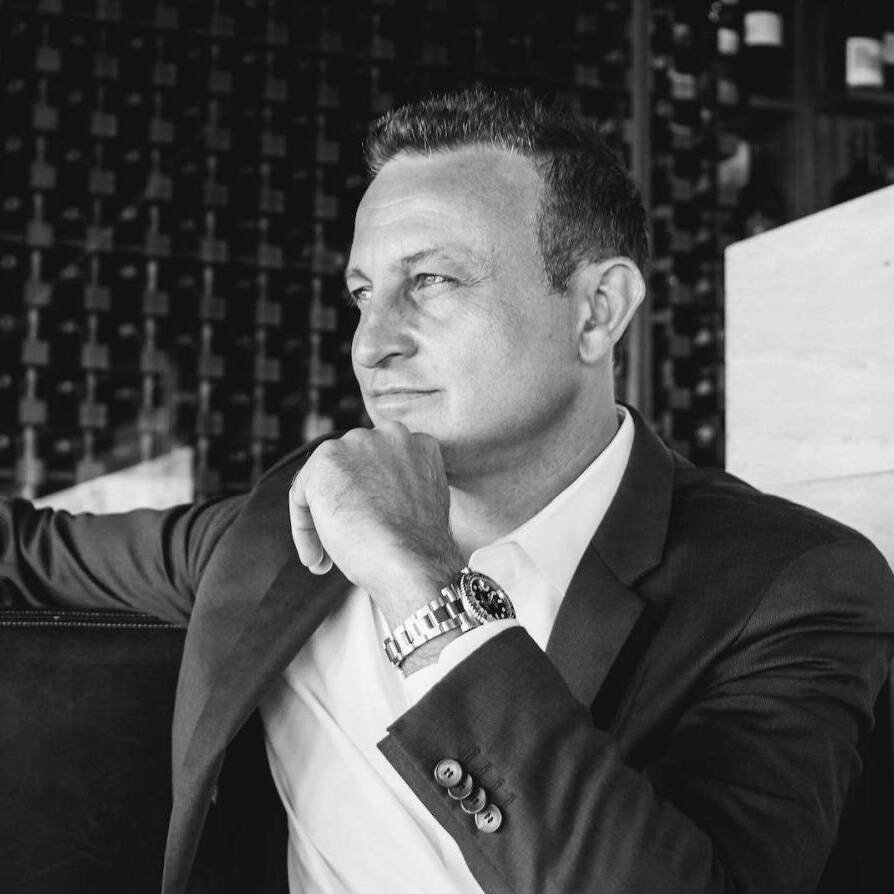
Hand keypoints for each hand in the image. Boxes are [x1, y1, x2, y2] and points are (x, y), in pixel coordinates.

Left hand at [288, 422, 464, 630]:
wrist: (411, 562)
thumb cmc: (419, 549)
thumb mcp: (419, 506)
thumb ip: (399, 489)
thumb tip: (371, 503)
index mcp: (419, 445)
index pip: (381, 466)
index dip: (372, 503)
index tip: (369, 533)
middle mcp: (390, 434)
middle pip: (352, 469)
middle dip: (346, 505)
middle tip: (345, 544)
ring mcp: (357, 445)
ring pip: (325, 481)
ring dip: (323, 519)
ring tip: (326, 558)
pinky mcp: (326, 461)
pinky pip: (302, 495)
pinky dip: (304, 530)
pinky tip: (316, 558)